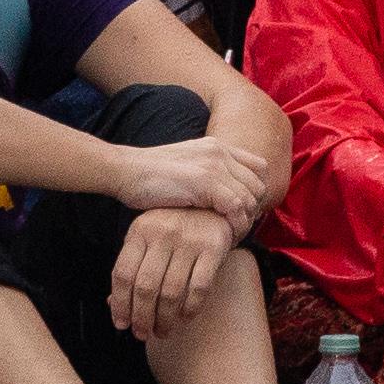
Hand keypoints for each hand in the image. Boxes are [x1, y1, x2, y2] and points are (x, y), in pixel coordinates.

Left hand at [105, 203, 236, 340]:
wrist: (214, 206)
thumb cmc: (175, 227)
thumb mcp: (148, 238)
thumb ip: (133, 267)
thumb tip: (113, 304)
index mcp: (140, 230)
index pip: (122, 273)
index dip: (119, 303)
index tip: (121, 323)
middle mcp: (163, 232)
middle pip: (146, 286)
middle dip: (142, 317)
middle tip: (142, 333)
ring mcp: (189, 240)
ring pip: (172, 292)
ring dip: (165, 319)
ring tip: (163, 331)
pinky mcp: (214, 247)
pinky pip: (199, 288)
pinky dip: (190, 309)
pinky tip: (184, 318)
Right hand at [111, 125, 278, 232]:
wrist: (124, 171)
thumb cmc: (148, 177)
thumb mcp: (185, 167)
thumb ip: (206, 174)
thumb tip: (220, 199)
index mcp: (217, 146)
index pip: (259, 168)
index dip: (254, 192)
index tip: (241, 213)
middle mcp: (220, 152)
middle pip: (258, 185)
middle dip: (252, 211)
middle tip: (236, 229)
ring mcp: (214, 165)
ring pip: (251, 198)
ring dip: (244, 222)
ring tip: (229, 236)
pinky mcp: (206, 181)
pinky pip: (237, 208)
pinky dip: (234, 226)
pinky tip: (223, 237)